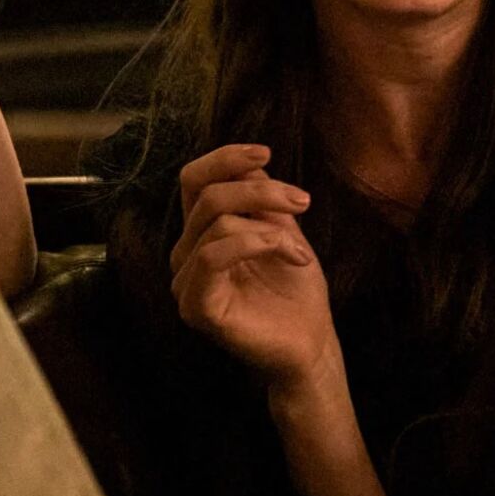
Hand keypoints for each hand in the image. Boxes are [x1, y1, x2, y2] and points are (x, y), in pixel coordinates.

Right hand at [170, 144, 336, 382]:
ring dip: (270, 226)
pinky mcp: (196, 307)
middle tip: (303, 202)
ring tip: (301, 251)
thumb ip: (260, 197)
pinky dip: (257, 244)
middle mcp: (185, 256)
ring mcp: (186, 283)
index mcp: (199, 233)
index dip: (224, 158)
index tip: (266, 152)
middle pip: (208, 197)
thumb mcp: (281, 228)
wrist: (309, 343)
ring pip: (216, 223)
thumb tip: (250, 160)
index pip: (194, 181)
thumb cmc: (295, 291)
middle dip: (261, 190)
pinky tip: (291, 256)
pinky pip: (214, 256)